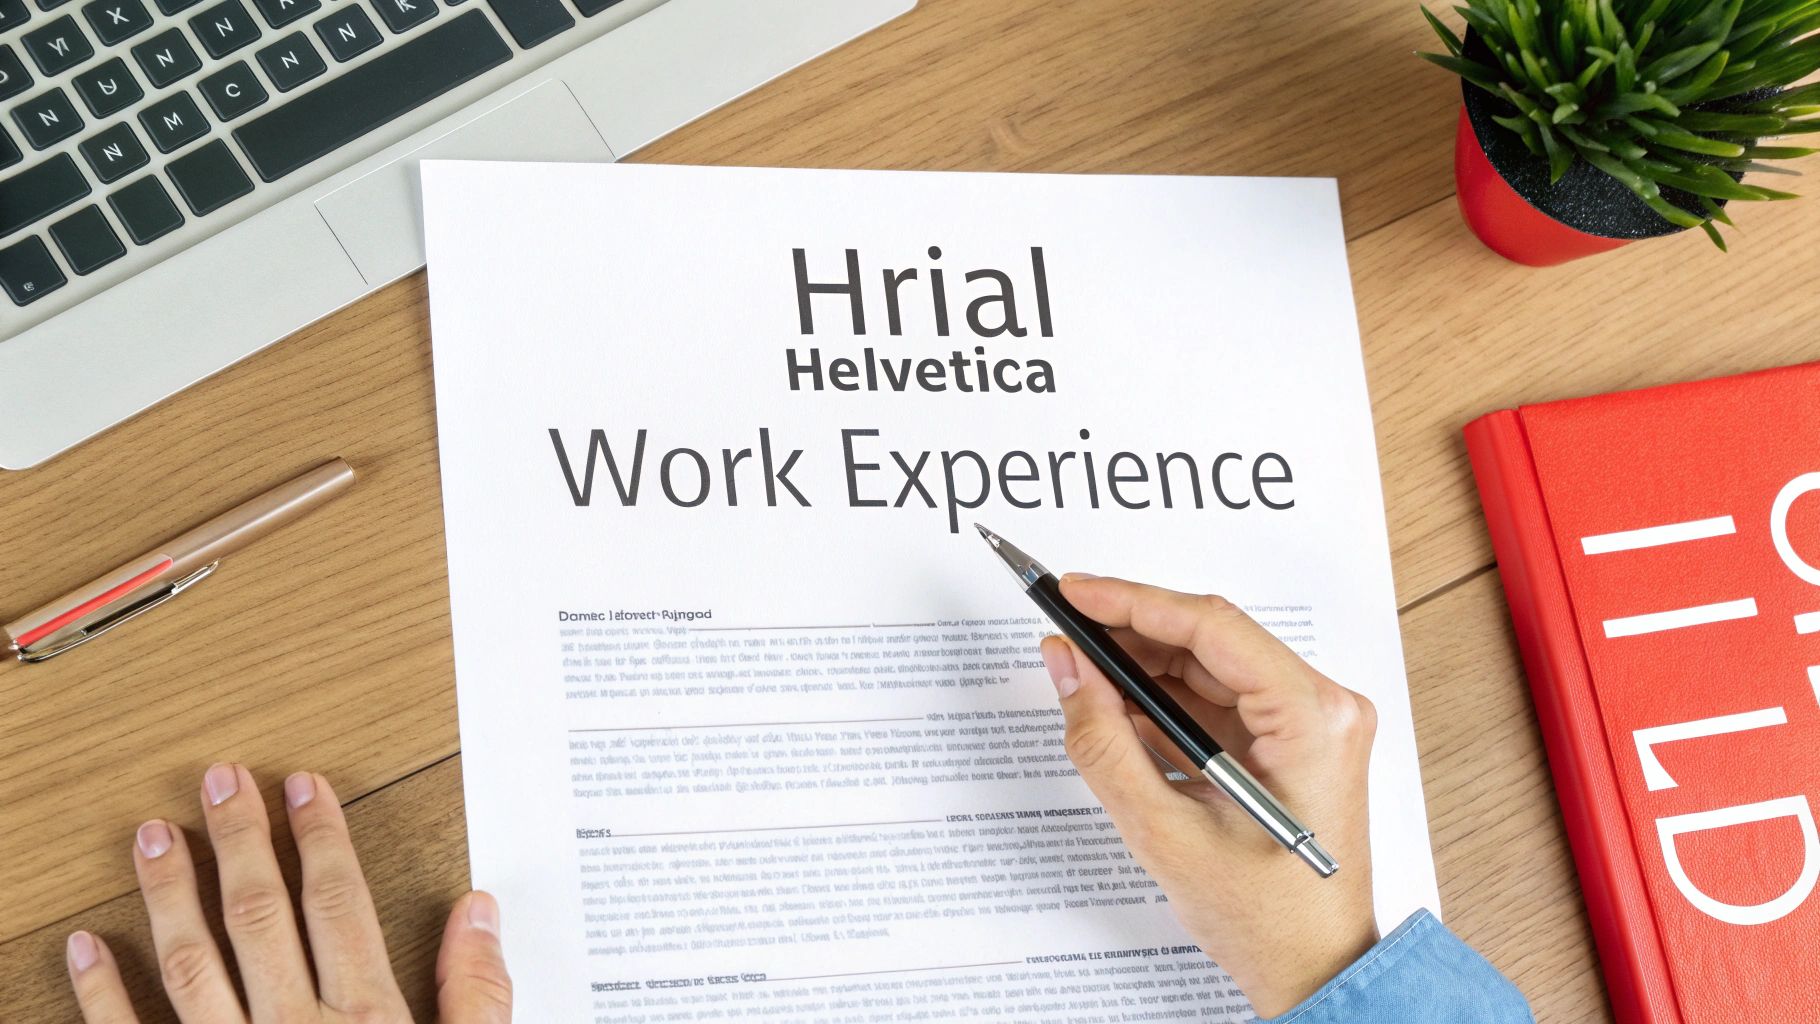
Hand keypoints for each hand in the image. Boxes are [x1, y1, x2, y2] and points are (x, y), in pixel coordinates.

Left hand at [64, 764, 512, 1023]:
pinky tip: (84, 947)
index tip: (300, 788)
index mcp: (366, 1021)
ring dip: (169, 895)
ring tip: (155, 837)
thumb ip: (479, 998)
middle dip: (243, 842)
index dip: (321, 839)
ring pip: (192, 964)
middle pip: (263, 916)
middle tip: (220, 780)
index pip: (339, 904)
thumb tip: (480, 912)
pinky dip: (101, 993)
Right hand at [1039, 576, 1377, 1018]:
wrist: (1315, 971)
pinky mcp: (1292, 741)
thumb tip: (1069, 670)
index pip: (1211, 626)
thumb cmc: (1268, 920)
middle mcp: (1324, 708)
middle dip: (1130, 633)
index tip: (1074, 592)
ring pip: (1210, 667)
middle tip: (1064, 631)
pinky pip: (1218, 700)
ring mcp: (1311, 724)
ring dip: (1144, 667)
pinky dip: (1166, 702)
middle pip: (1211, 639)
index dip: (1132, 601)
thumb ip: (1105, 742)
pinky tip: (1119, 709)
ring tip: (1080, 671)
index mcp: (1313, 719)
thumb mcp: (1164, 831)